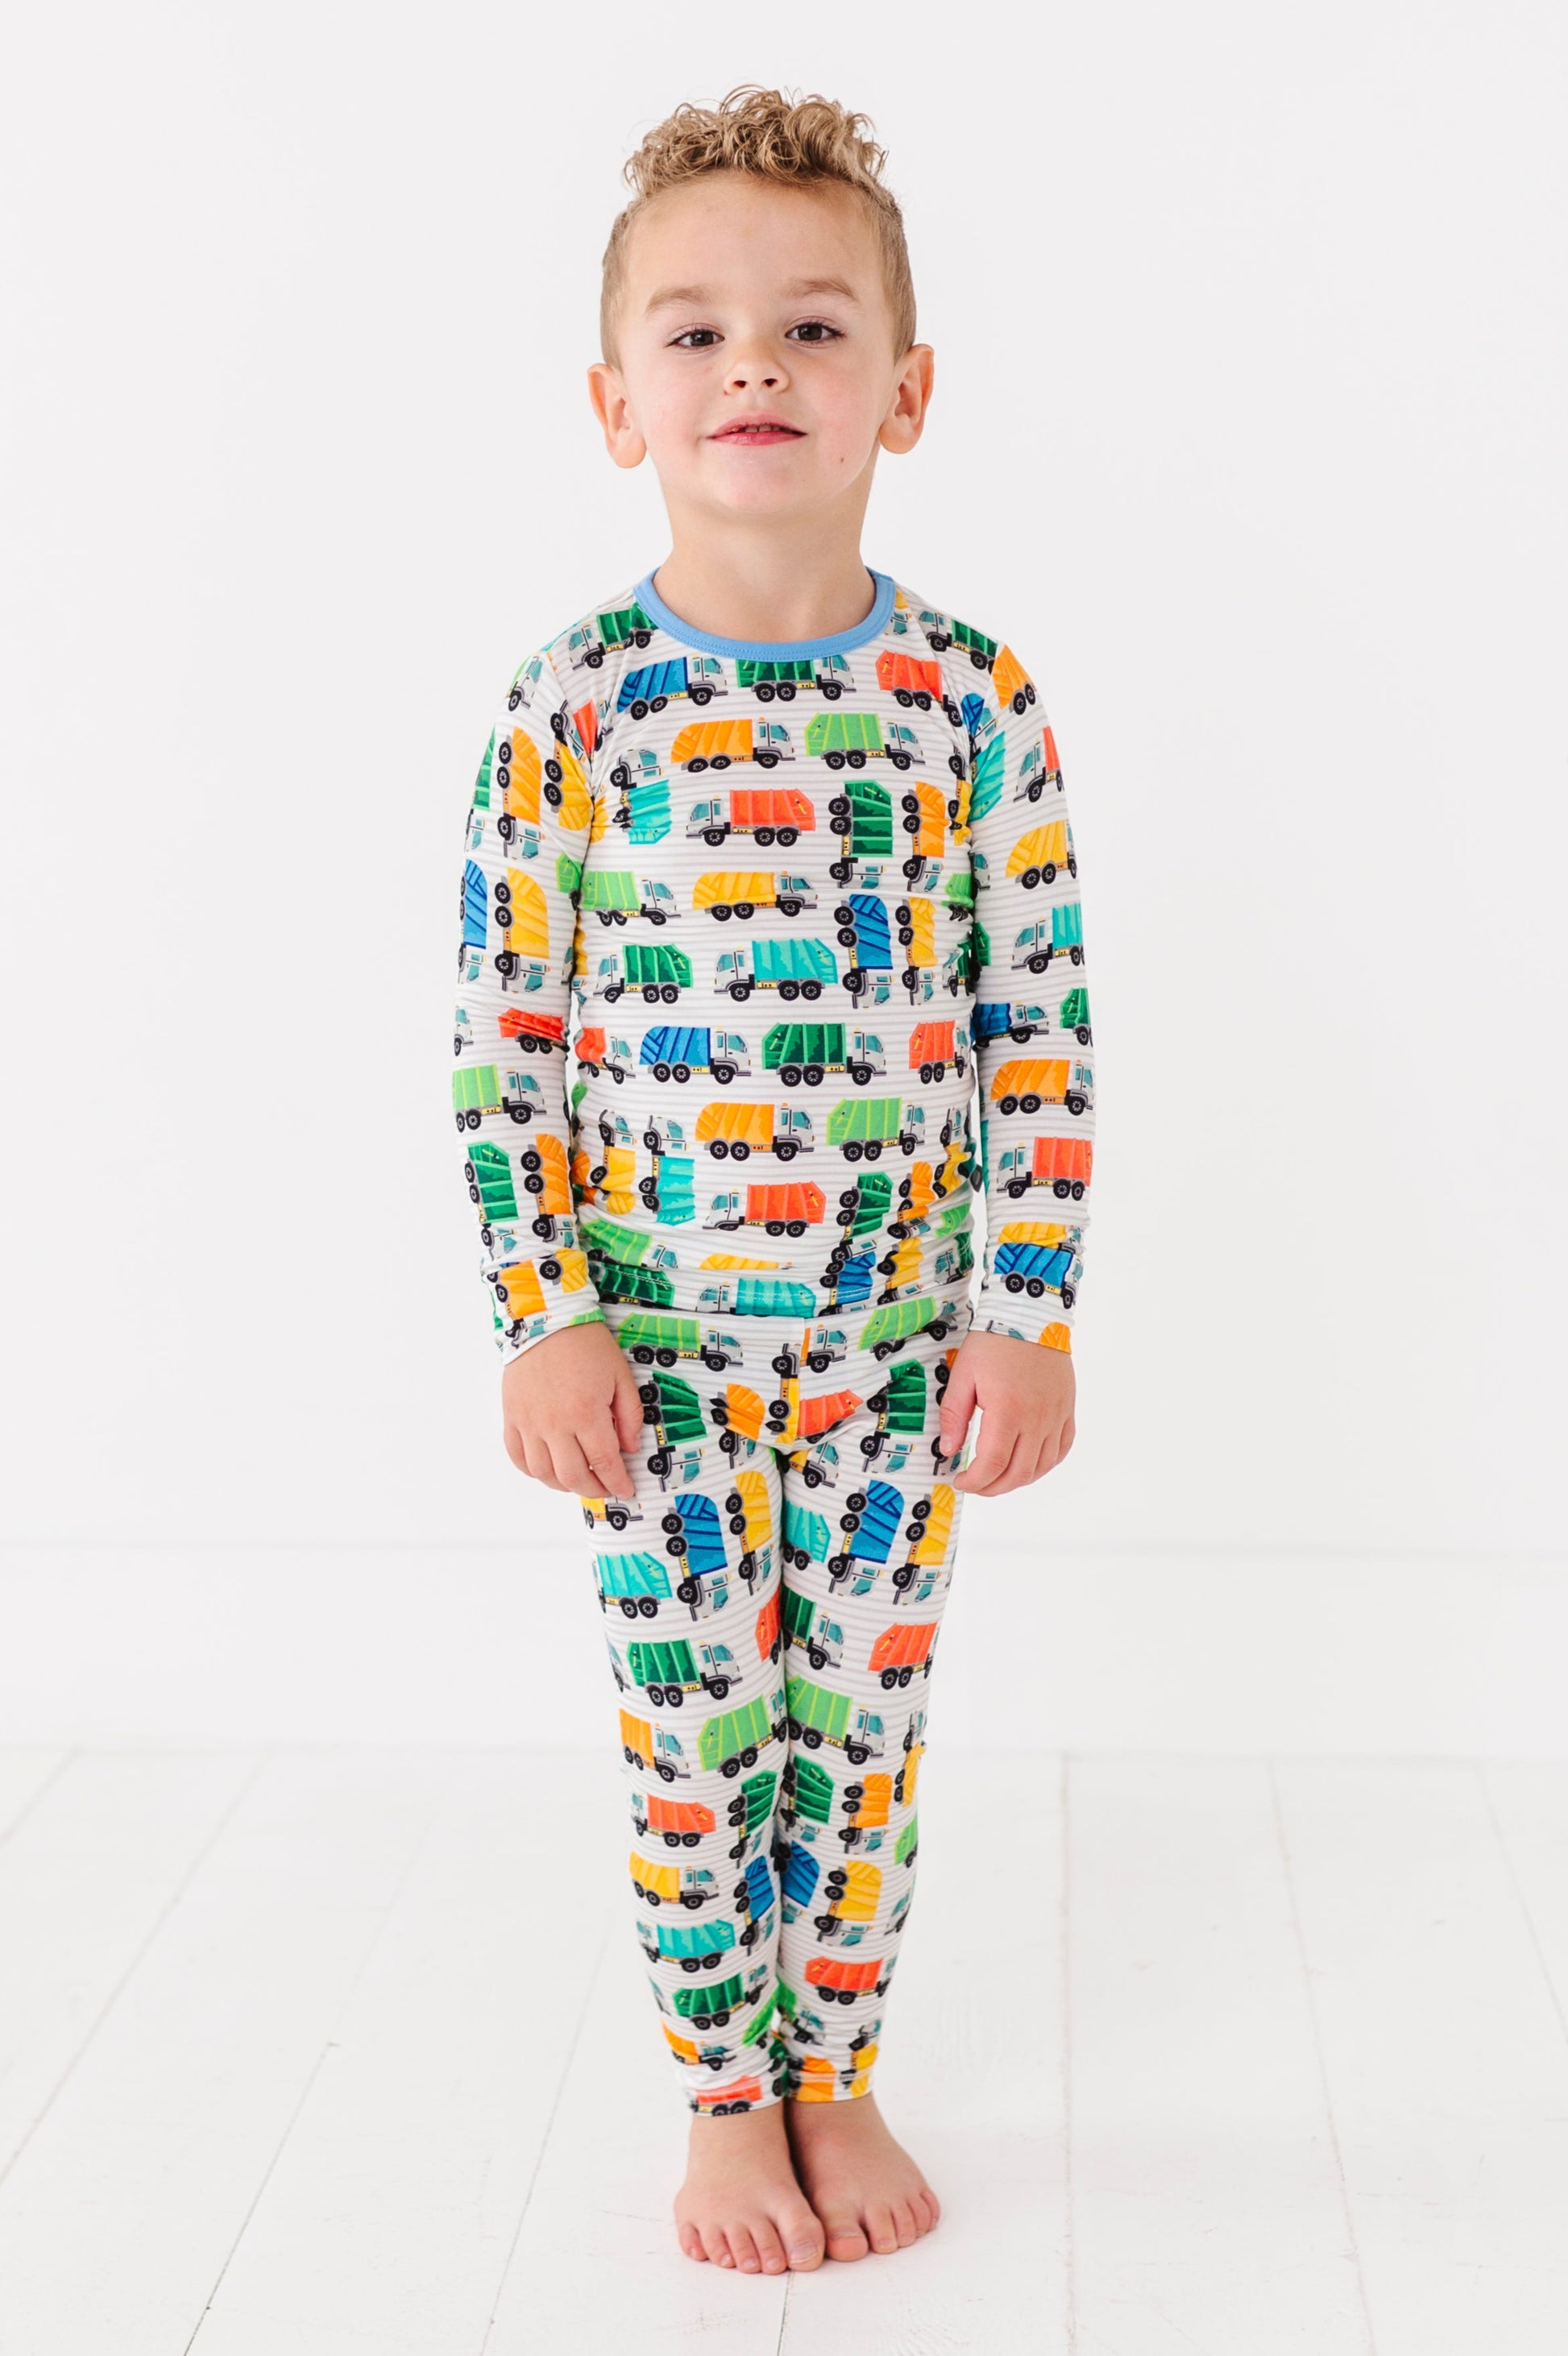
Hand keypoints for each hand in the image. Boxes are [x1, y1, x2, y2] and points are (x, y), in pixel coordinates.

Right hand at [501, 1321, 643, 1497]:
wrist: (546, 1319)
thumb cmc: (585, 1344)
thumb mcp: (620, 1375)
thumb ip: (629, 1415)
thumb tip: (629, 1448)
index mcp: (585, 1413)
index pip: (604, 1463)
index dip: (617, 1482)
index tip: (625, 1490)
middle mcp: (554, 1424)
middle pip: (572, 1476)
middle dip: (593, 1489)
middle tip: (605, 1487)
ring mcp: (529, 1422)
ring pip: (543, 1473)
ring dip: (563, 1485)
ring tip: (578, 1480)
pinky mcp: (512, 1416)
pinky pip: (517, 1456)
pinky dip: (532, 1470)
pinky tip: (548, 1469)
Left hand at [937, 1329, 1076, 1495]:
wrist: (1028, 1315)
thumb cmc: (994, 1342)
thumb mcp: (963, 1375)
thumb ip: (954, 1416)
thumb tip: (947, 1450)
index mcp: (1008, 1411)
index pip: (992, 1464)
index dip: (975, 1481)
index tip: (960, 1480)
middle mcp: (1036, 1418)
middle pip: (1018, 1473)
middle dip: (993, 1487)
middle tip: (975, 1484)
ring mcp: (1056, 1415)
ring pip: (1042, 1466)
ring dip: (1018, 1480)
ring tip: (998, 1478)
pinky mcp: (1067, 1408)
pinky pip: (1062, 1448)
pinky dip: (1045, 1464)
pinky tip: (1029, 1464)